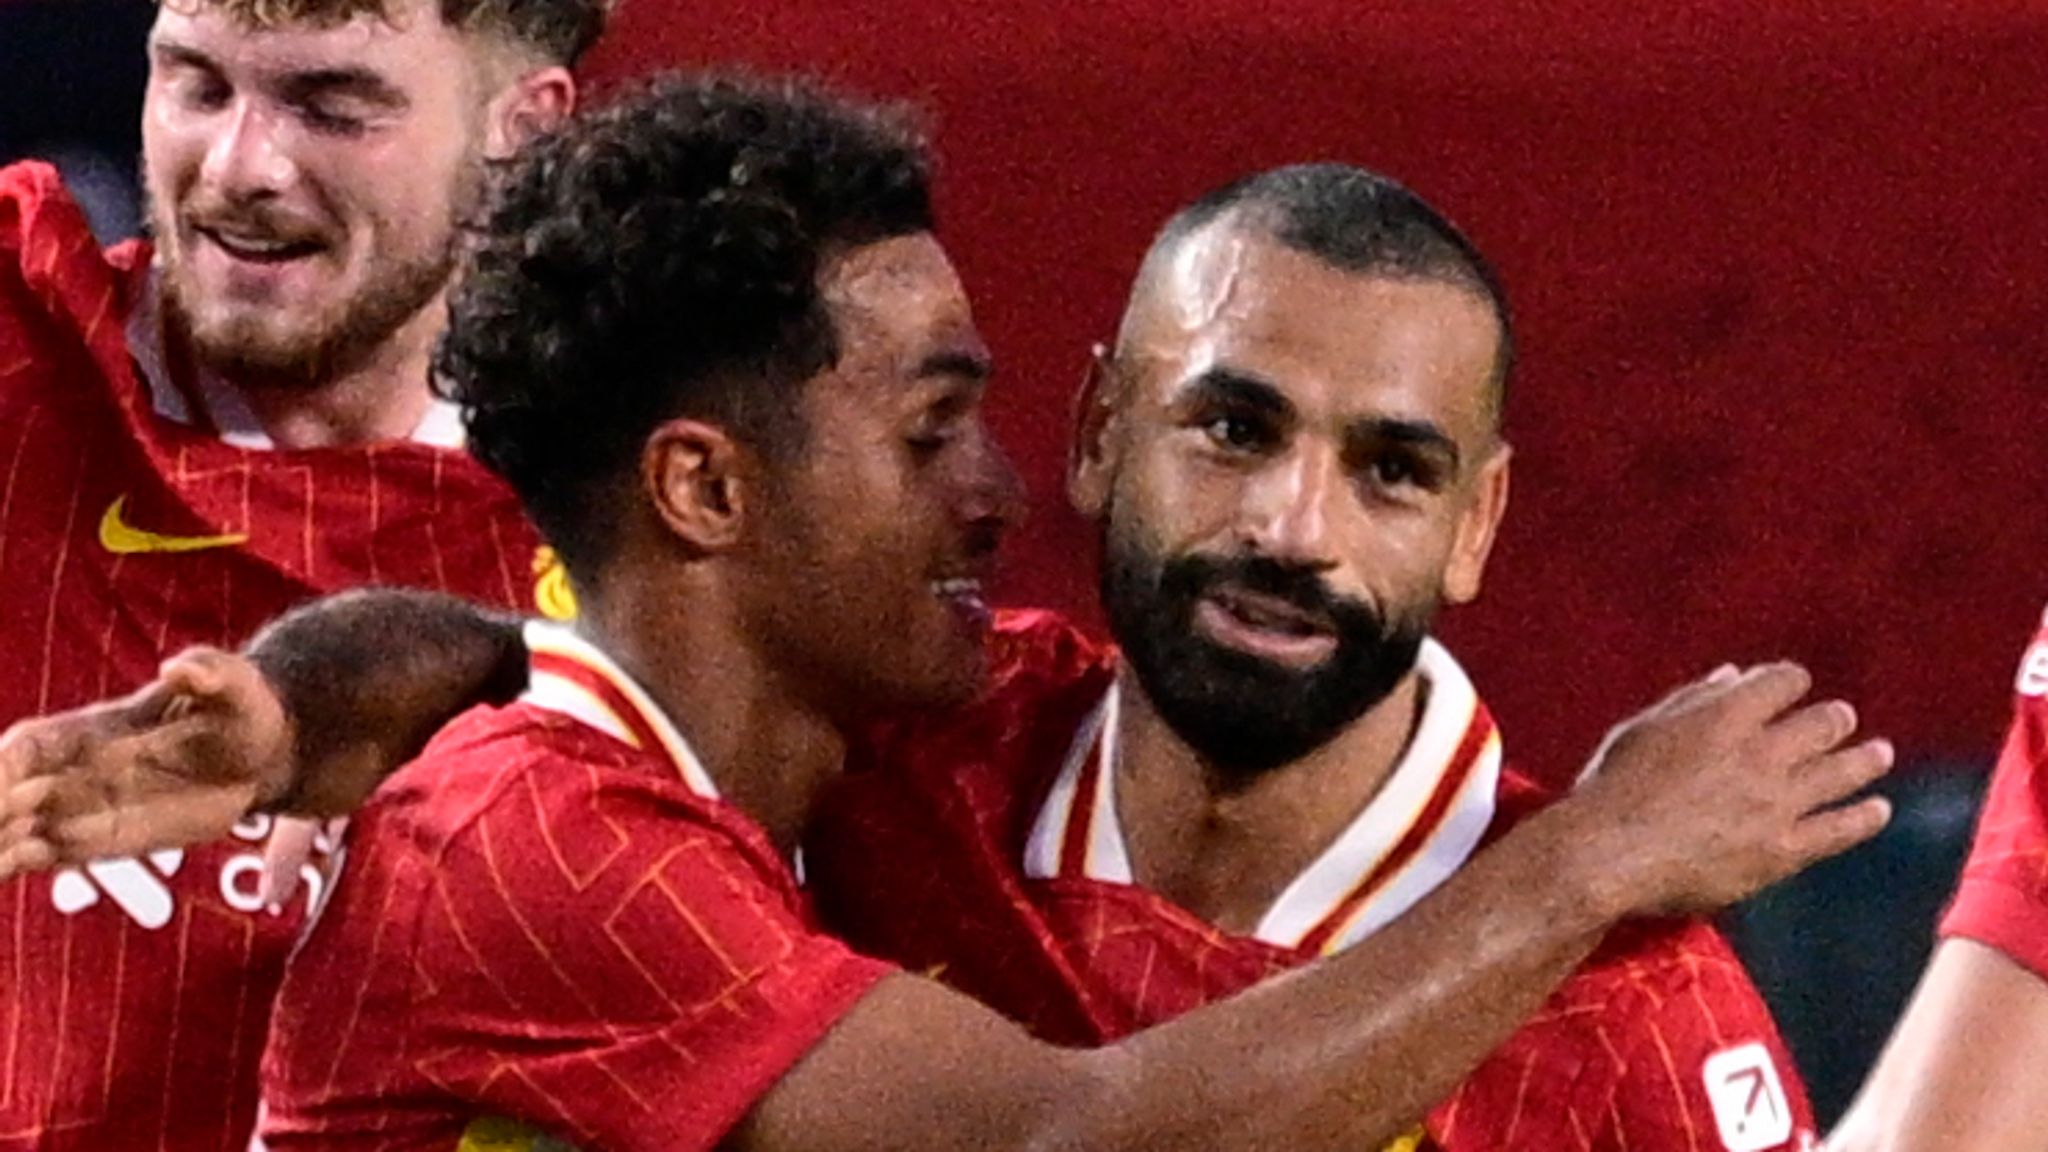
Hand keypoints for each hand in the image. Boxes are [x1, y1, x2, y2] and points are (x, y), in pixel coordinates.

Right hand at [0, 647, 292, 879]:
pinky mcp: (99, 841)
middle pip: (8, 791)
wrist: (264, 758)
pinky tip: (2, 872)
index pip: (31, 746)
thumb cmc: (242, 709)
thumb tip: (179, 669)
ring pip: (14, 829)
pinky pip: (41, 857)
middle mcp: (76, 770)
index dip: (4, 766)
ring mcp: (82, 808)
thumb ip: (207, 674)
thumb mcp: (233, 685)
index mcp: (95, 730)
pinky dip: (11, 866)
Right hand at [1561, 662, 1892, 918]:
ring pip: (1842, 772)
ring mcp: (1777, 802)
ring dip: (1866, 759)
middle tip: (1843, 719)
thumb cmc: (1615, 786)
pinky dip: (1864, 817)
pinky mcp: (1782, 849)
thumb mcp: (1645, 728)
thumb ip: (1693, 700)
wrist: (1609, 852)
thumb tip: (1733, 676)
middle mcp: (1761, 752)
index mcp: (1726, 715)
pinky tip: (1878, 810)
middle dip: (1835, 718)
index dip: (1792, 681)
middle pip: (1823, 723)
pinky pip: (1838, 830)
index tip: (1794, 686)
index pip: (1784, 681)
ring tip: (1880, 753)